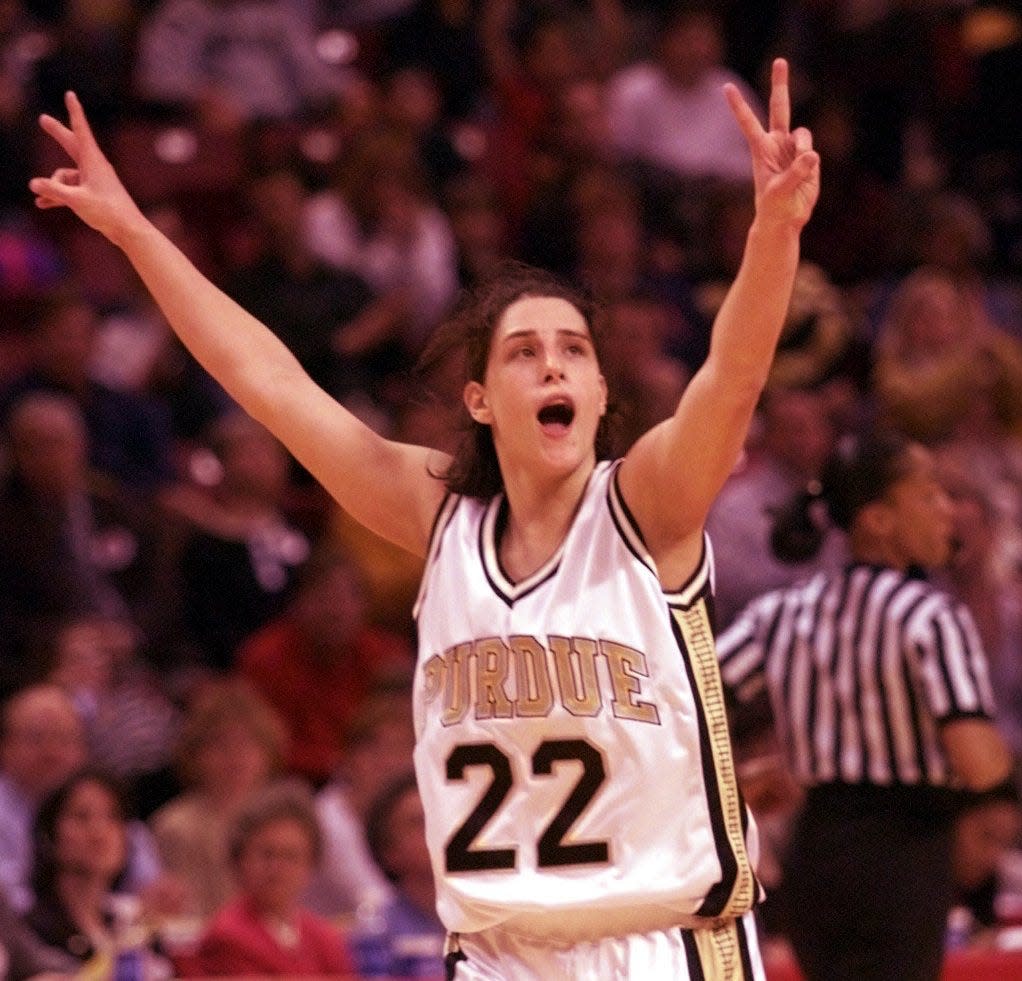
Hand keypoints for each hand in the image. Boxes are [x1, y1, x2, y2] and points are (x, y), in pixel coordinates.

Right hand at [28, 90, 144, 244]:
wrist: (129, 231)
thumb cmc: (107, 212)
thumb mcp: (76, 200)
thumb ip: (53, 191)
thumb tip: (33, 184)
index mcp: (93, 160)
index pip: (81, 130)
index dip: (74, 111)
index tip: (70, 94)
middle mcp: (94, 167)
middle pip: (71, 145)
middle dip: (57, 134)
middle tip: (43, 120)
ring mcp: (94, 181)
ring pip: (66, 176)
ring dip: (54, 188)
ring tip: (44, 202)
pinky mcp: (94, 194)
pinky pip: (71, 190)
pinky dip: (58, 196)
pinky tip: (43, 205)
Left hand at [724, 58, 818, 230]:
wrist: (786, 219)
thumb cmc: (774, 207)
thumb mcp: (780, 191)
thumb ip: (796, 172)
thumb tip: (811, 154)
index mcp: (761, 149)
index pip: (749, 122)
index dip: (739, 105)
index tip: (726, 87)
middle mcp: (777, 143)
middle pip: (780, 107)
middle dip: (780, 84)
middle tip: (780, 61)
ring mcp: (793, 148)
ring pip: (803, 134)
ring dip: (804, 148)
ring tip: (801, 169)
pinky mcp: (808, 157)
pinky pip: (813, 149)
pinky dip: (812, 160)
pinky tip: (806, 173)